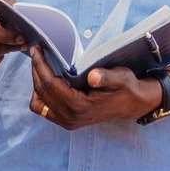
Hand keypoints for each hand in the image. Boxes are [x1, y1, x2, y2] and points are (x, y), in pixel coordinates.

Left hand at [27, 47, 164, 128]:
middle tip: (36, 51)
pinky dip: (41, 93)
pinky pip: (43, 108)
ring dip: (37, 82)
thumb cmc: (126, 88)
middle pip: (41, 91)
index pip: (50, 84)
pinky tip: (48, 79)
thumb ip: (106, 77)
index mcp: (79, 107)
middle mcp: (70, 117)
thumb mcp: (120, 78)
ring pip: (38, 102)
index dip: (40, 65)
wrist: (132, 104)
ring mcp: (67, 121)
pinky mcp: (66, 121)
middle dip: (36, 69)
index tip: (36, 48)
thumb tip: (93, 77)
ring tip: (41, 64)